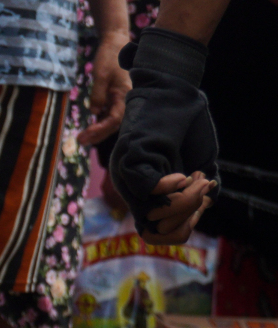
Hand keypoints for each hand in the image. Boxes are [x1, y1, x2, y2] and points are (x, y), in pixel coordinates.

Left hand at [78, 34, 130, 145]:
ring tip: (83, 138)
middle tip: (81, 141)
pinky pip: (110, 113)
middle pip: (114, 123)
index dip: (100, 129)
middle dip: (98, 134)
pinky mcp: (116, 96)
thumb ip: (98, 95)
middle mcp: (127, 98)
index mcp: (126, 94)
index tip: (85, 135)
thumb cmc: (109, 57)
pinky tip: (90, 127)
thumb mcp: (100, 75)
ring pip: (112, 120)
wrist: (114, 43)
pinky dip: (101, 121)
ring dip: (99, 130)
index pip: (114, 119)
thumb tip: (94, 112)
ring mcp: (122, 98)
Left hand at [109, 58, 218, 236]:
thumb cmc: (185, 128)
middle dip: (188, 214)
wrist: (175, 92)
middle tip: (202, 186)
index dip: (183, 228)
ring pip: (153, 212)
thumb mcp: (195, 167)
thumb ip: (194, 195)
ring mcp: (126, 174)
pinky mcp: (129, 157)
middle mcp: (128, 187)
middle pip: (157, 229)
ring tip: (197, 175)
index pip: (155, 234)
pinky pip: (147, 189)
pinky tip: (184, 173)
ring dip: (184, 200)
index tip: (201, 203)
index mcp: (142, 194)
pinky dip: (171, 187)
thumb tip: (197, 215)